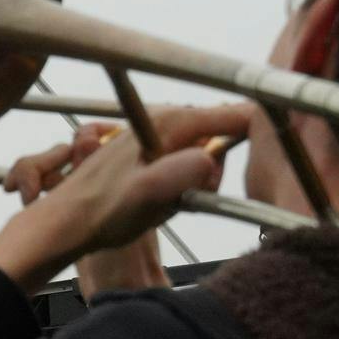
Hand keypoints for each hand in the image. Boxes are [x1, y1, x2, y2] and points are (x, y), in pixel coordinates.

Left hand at [0, 104, 248, 295]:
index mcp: (166, 122)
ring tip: (173, 202)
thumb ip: (188, 171)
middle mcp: (158, 121)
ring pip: (199, 151)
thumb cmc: (103, 211)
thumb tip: (212, 159)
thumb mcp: (152, 194)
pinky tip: (161, 204)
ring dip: (197, 180)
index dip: (253, 130)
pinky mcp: (143, 154)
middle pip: (216, 134)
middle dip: (217, 165)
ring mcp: (150, 136)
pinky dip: (181, 185)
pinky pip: (180, 163)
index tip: (273, 145)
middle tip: (197, 195)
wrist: (64, 224)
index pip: (228, 114)